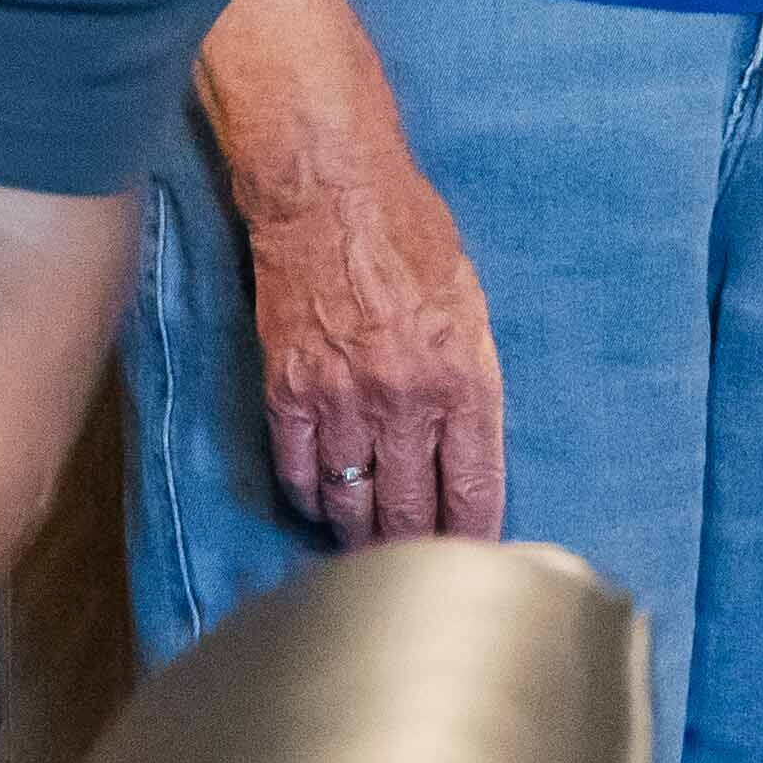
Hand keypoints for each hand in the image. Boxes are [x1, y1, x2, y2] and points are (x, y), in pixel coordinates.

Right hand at [216, 73, 507, 546]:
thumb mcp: (471, 308)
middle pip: (411, 514)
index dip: (475, 537)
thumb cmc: (410, 238)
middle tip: (419, 568)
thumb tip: (466, 452)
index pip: (475, 491)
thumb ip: (471, 384)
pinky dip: (312, 499)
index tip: (473, 559)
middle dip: (418, 549)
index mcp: (462, 381)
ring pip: (352, 506)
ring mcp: (340, 403)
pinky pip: (298, 475)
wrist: (329, 194)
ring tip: (371, 548)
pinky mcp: (287, 395)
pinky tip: (324, 503)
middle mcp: (403, 403)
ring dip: (363, 536)